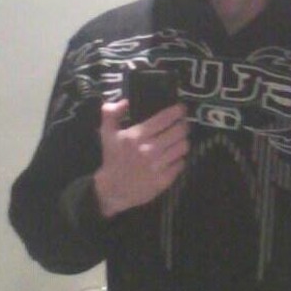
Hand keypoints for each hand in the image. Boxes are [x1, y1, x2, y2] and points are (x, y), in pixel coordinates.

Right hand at [94, 100, 189, 217]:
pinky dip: (180, 158)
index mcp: (136, 136)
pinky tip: (174, 156)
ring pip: (183, 146)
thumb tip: (126, 101)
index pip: (165, 118)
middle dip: (184, 125)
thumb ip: (111, 113)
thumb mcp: (106, 133)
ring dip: (183, 140)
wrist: (112, 190)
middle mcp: (149, 149)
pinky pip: (181, 163)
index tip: (181, 109)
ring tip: (180, 139)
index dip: (177, 111)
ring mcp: (158, 166)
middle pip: (179, 131)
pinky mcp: (164, 180)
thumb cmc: (112, 158)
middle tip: (183, 124)